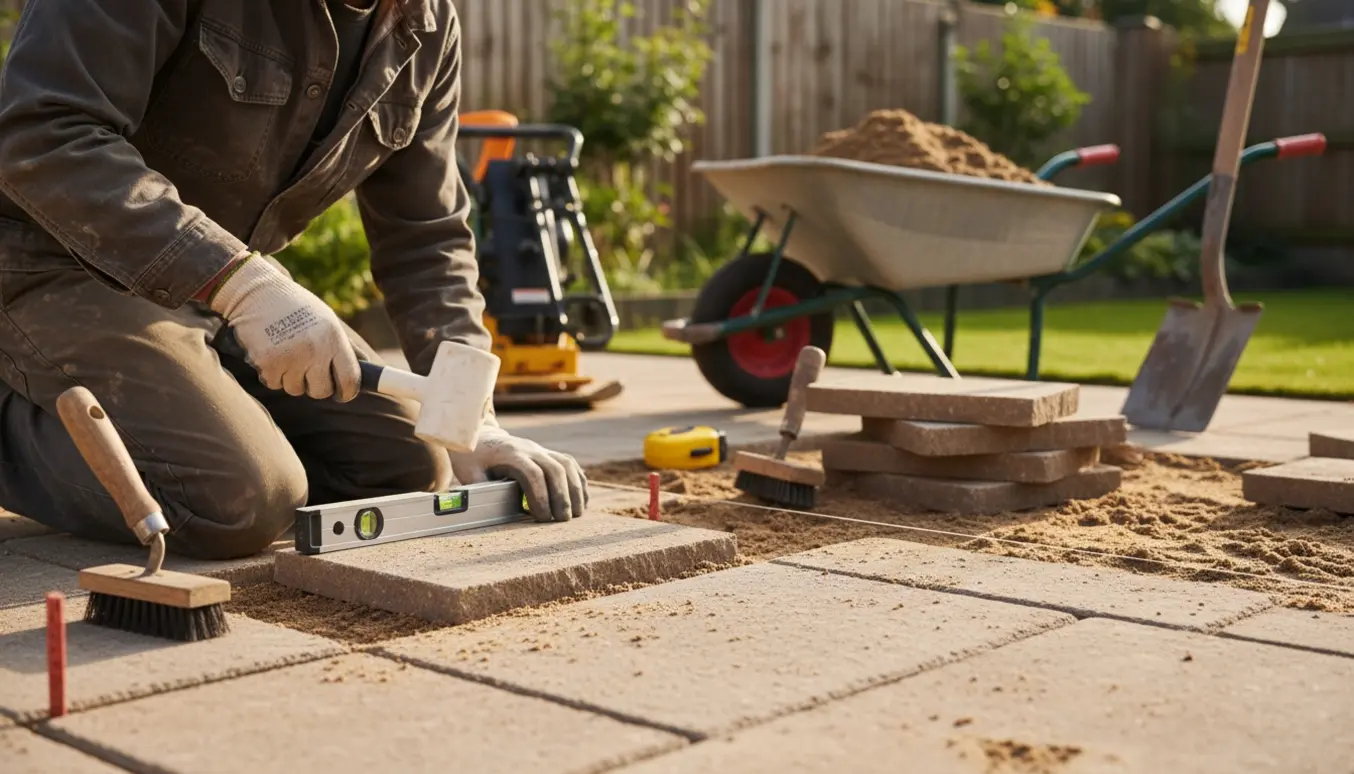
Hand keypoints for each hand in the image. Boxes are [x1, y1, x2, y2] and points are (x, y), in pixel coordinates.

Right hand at [208, 254, 360, 400]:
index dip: (347, 392)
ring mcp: (291, 357)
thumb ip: (346, 345)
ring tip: (286, 353)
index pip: (350, 380)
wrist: (256, 291)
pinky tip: (270, 352)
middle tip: (307, 371)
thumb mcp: (327, 320)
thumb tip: (367, 365)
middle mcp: (315, 349)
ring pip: (295, 389)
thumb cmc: (296, 307)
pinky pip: (273, 383)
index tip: (341, 393)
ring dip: (291, 378)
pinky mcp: (267, 362)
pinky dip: (271, 374)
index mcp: (333, 338)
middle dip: (315, 386)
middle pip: (321, 391)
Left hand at [448, 426, 587, 521]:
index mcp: (510, 454)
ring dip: (575, 489)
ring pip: (567, 465)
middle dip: (563, 496)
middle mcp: (530, 448)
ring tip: (576, 514)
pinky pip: (569, 463)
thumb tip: (485, 511)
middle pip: (556, 469)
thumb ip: (479, 490)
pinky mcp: (547, 452)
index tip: (543, 518)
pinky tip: (581, 500)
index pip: (533, 474)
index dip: (541, 496)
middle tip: (562, 520)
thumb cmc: (472, 457)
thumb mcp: (468, 472)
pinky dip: (578, 481)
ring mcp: (540, 449)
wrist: (479, 435)